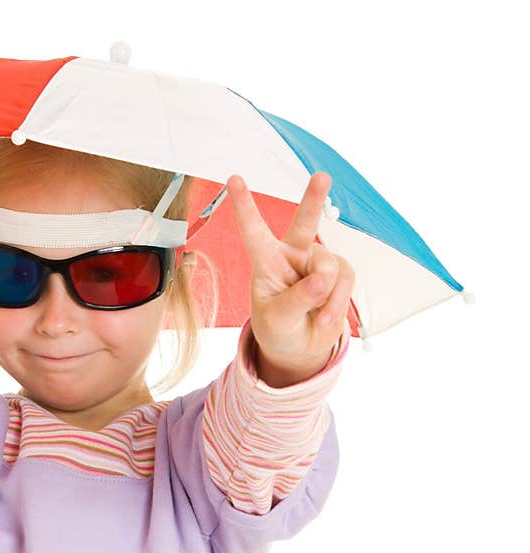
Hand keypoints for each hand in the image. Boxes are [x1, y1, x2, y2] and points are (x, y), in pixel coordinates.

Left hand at [226, 171, 354, 385]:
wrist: (300, 346)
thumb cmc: (278, 329)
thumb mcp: (278, 319)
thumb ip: (298, 299)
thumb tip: (323, 279)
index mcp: (265, 262)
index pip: (254, 232)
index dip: (244, 206)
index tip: (233, 179)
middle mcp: (292, 255)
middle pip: (304, 222)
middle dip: (314, 199)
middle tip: (322, 177)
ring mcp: (317, 262)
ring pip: (331, 267)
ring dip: (327, 296)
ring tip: (317, 315)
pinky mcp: (339, 272)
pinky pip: (346, 280)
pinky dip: (338, 303)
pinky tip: (326, 317)